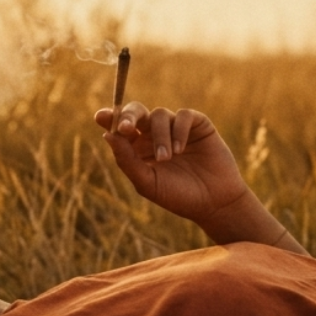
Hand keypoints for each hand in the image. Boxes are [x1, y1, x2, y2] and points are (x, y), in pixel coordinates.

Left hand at [94, 102, 252, 228]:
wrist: (214, 203)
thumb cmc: (178, 196)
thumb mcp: (147, 182)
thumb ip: (127, 160)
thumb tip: (107, 135)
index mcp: (138, 147)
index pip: (120, 126)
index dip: (110, 118)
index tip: (101, 117)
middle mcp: (155, 134)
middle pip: (137, 112)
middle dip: (129, 116)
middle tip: (126, 128)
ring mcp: (176, 128)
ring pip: (160, 115)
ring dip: (160, 136)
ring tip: (166, 158)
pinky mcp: (197, 124)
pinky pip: (183, 115)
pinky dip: (179, 130)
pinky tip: (180, 149)